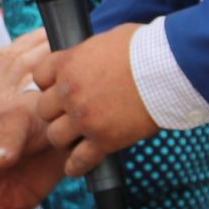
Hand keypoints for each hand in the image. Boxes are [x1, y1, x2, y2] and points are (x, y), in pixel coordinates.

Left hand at [33, 24, 158, 179]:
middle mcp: (69, 92)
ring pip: (55, 137)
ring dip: (64, 138)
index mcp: (67, 64)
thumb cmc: (144, 48)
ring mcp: (85, 118)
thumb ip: (88, 55)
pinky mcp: (104, 140)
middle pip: (44, 110)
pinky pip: (79, 160)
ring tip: (75, 138)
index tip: (58, 90)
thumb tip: (90, 60)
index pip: (39, 78)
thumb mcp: (106, 41)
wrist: (168, 68)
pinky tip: (76, 167)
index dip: (49, 85)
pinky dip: (76, 166)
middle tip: (69, 115)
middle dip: (56, 112)